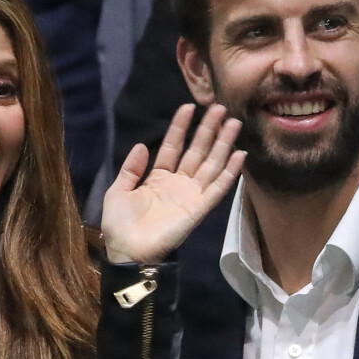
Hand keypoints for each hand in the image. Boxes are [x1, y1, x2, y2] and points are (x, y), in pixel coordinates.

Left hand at [102, 103, 245, 263]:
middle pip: (197, 151)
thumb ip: (131, 168)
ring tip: (232, 122)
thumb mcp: (118, 191)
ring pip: (211, 163)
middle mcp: (178, 182)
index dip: (180, 127)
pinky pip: (218, 187)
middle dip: (207, 129)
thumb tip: (142, 145)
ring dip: (222, 143)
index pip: (173, 146)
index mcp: (157, 177)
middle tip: (218, 107)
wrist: (127, 252)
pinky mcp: (200, 208)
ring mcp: (191, 194)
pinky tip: (240, 154)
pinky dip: (230, 172)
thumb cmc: (119, 224)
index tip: (188, 107)